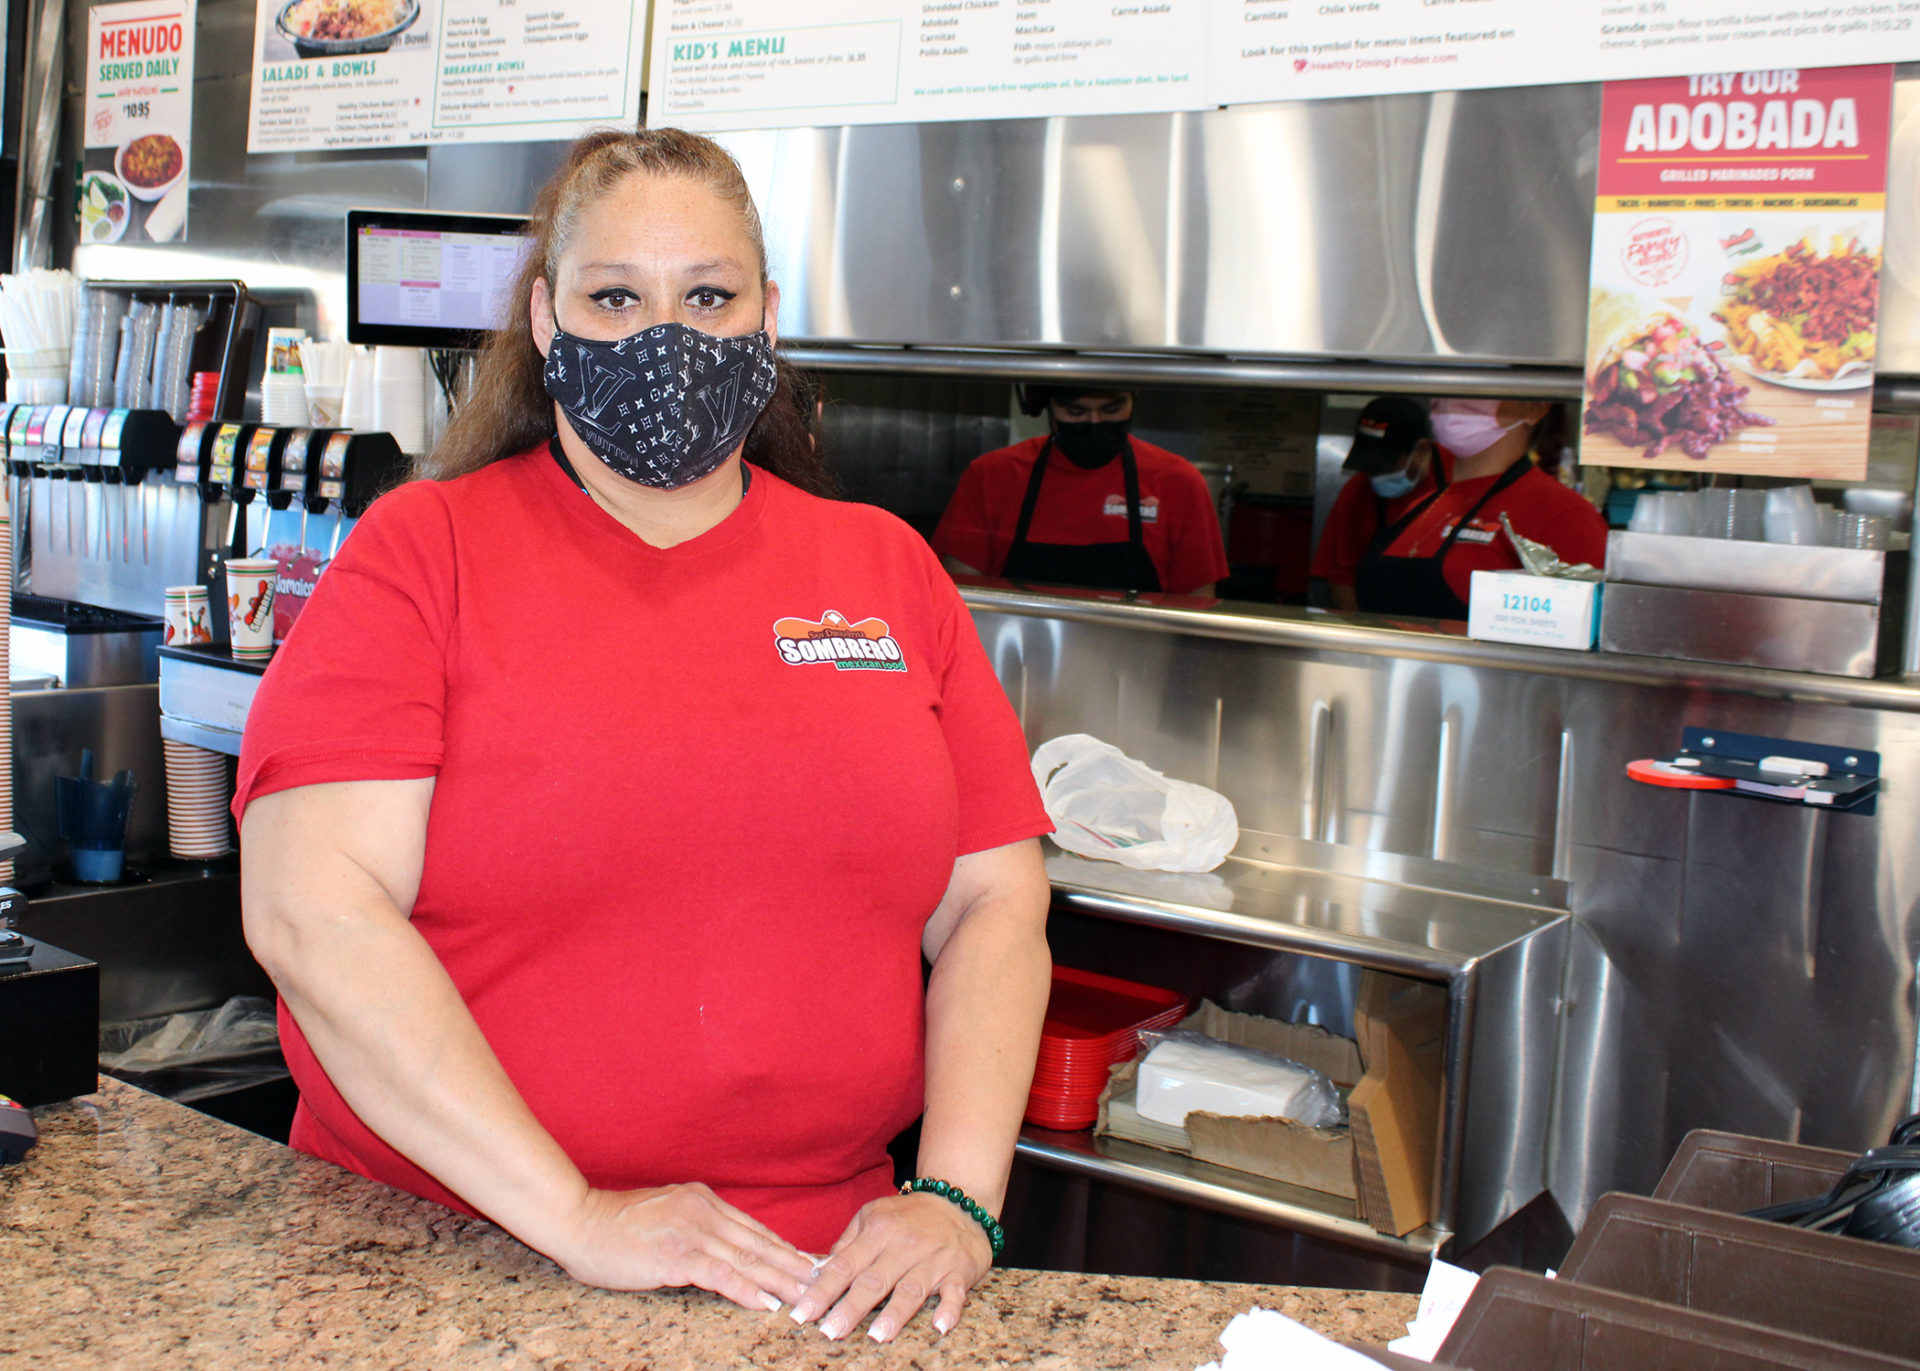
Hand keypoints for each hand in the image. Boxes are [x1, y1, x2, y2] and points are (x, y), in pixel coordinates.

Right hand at [551, 1183, 814, 1312]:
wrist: (578, 1220)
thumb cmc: (614, 1224)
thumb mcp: (665, 1213)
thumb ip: (694, 1224)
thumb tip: (721, 1246)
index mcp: (703, 1200)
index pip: (754, 1228)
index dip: (783, 1247)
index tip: (808, 1262)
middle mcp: (704, 1211)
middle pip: (759, 1243)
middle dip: (793, 1264)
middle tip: (823, 1280)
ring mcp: (692, 1231)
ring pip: (748, 1259)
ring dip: (781, 1280)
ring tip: (806, 1295)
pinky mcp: (677, 1255)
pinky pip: (721, 1275)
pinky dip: (747, 1290)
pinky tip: (766, 1303)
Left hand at [792, 1192, 993, 1342]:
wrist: (960, 1201)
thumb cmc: (909, 1216)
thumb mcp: (873, 1215)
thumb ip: (847, 1243)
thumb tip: (818, 1271)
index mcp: (878, 1230)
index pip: (845, 1264)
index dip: (822, 1290)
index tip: (803, 1314)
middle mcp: (904, 1244)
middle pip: (873, 1280)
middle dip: (850, 1308)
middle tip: (830, 1331)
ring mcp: (933, 1258)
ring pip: (910, 1289)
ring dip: (894, 1313)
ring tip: (876, 1336)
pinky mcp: (959, 1270)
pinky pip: (955, 1292)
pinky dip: (950, 1309)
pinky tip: (940, 1326)